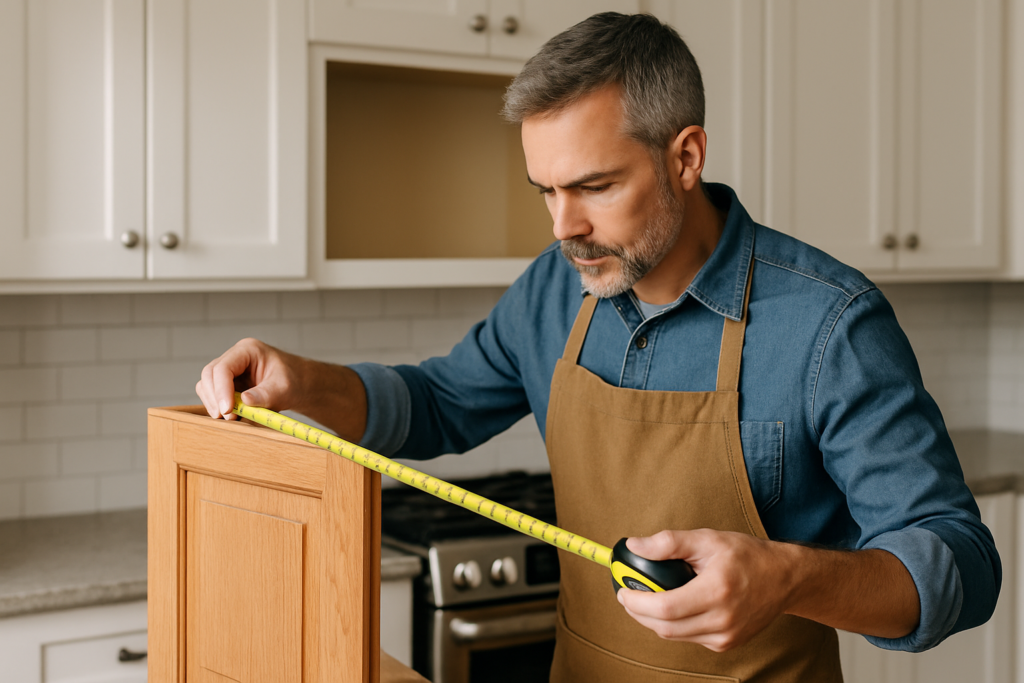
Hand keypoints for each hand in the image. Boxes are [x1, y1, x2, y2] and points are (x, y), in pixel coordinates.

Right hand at [195, 338, 304, 419]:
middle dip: (214, 397)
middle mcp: (235, 357)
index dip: (221, 389)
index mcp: (248, 350)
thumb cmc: (295, 382)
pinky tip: (232, 416)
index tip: (227, 411)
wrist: (301, 386)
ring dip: (214, 403)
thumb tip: (244, 401)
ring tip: (231, 418)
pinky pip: (214, 394)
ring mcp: (230, 370)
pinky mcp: (229, 384)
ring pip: (207, 385)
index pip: (223, 367)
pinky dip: (218, 406)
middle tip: (226, 418)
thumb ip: (266, 395)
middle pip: (210, 374)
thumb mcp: (284, 389)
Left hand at [615, 528, 919, 649]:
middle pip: (664, 626)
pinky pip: (688, 637)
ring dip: (654, 619)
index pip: (665, 608)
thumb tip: (634, 546)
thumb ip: (668, 543)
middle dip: (639, 611)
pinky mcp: (726, 644)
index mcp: (716, 592)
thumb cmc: (746, 555)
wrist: (784, 579)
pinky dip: (674, 624)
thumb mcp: (707, 539)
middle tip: (628, 594)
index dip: (637, 602)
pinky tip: (674, 605)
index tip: (622, 590)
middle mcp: (722, 620)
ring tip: (647, 597)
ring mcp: (725, 636)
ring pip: (673, 635)